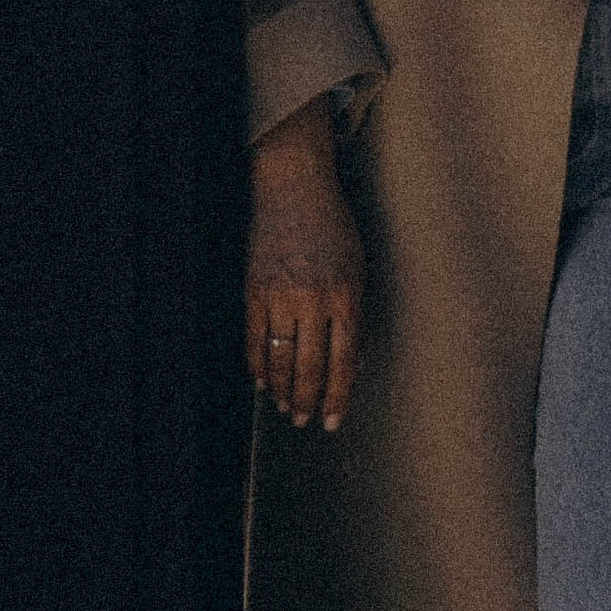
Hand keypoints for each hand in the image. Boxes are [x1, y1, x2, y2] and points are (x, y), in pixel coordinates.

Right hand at [246, 97, 363, 432]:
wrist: (294, 188)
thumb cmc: (333, 227)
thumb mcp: (357, 268)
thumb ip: (354, 316)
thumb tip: (351, 367)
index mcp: (346, 294)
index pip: (344, 362)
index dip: (338, 397)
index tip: (333, 422)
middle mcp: (314, 298)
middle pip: (310, 367)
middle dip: (308, 401)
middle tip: (305, 421)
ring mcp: (281, 294)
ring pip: (279, 359)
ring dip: (282, 390)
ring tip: (286, 408)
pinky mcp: (253, 289)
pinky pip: (254, 340)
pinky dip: (258, 366)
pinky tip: (263, 382)